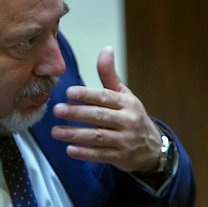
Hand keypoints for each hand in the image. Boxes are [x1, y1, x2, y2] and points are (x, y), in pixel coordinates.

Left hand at [51, 46, 161, 172]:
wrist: (151, 148)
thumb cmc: (132, 117)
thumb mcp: (125, 95)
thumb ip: (109, 75)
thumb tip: (105, 49)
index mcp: (127, 103)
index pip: (105, 97)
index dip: (87, 94)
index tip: (69, 92)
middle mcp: (128, 121)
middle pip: (99, 116)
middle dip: (77, 113)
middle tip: (57, 110)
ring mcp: (125, 140)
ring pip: (97, 137)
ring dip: (75, 134)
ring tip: (56, 131)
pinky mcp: (121, 157)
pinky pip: (100, 155)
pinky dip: (85, 153)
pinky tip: (70, 149)